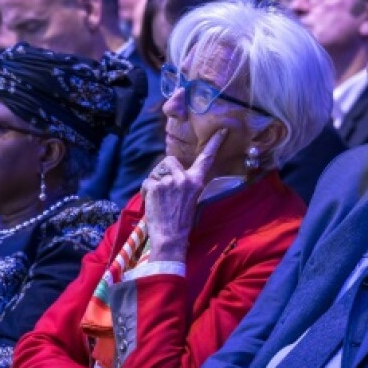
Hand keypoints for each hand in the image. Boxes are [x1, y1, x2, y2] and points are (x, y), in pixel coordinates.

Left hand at [141, 129, 225, 260]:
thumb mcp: (191, 199)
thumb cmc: (180, 221)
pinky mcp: (156, 186)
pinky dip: (146, 192)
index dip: (214, 144)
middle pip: (169, 160)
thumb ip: (185, 184)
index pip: (206, 159)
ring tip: (159, 200)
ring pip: (156, 171)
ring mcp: (170, 181)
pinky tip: (152, 204)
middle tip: (164, 190)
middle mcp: (184, 178)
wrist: (170, 237)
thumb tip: (173, 173)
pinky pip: (147, 182)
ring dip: (154, 182)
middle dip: (163, 171)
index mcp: (196, 182)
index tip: (221, 130)